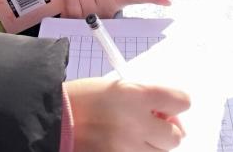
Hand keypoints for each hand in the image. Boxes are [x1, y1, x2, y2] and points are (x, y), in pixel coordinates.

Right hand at [66, 77, 189, 150]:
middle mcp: (136, 123)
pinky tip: (118, 146)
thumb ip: (141, 98)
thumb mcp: (112, 87)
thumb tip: (165, 114)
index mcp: (135, 95)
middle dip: (165, 131)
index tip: (168, 108)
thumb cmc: (77, 100)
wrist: (51, 121)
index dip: (176, 105)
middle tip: (150, 127)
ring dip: (148, 146)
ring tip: (127, 137)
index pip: (181, 101)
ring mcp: (128, 148)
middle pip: (174, 136)